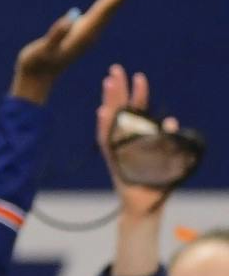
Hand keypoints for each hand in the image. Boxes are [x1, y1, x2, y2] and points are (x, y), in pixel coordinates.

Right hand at [11, 0, 151, 101]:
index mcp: (85, 33)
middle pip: (114, 6)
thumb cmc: (35, 64)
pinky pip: (103, 12)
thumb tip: (72, 14)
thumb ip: (57, 34)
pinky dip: (113, 1)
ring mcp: (88, 32)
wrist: (36, 81)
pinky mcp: (83, 32)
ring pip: (111, 8)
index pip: (107, 9)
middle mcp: (91, 32)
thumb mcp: (43, 49)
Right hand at [96, 63, 184, 220]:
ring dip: (110, 101)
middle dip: (118, 89)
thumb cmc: (155, 185)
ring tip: (108, 82)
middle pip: (120, 110)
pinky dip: (104, 126)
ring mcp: (116, 149)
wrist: (144, 207)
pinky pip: (106, 140)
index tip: (138, 76)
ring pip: (111, 120)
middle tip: (115, 68)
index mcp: (137, 138)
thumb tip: (173, 122)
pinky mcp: (111, 159)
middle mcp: (124, 141)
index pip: (137, 111)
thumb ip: (169, 140)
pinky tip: (102, 112)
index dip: (138, 94)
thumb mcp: (168, 159)